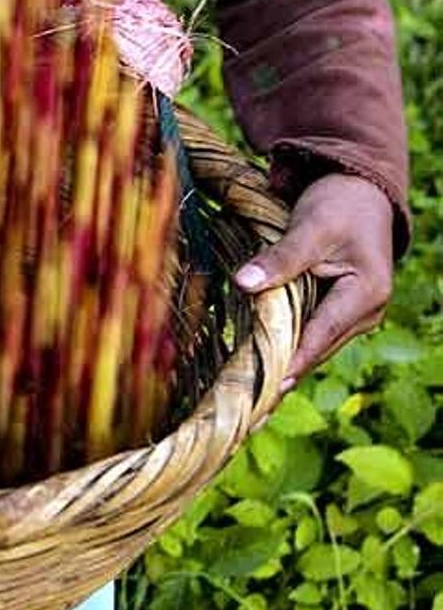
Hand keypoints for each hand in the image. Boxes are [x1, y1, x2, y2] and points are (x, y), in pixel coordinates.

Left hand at [233, 173, 394, 390]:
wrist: (358, 192)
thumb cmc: (339, 206)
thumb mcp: (311, 227)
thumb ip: (280, 258)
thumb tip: (244, 283)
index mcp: (366, 294)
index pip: (320, 334)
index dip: (291, 362)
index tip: (265, 389)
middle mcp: (364, 314)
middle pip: (314, 350)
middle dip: (281, 378)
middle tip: (246, 416)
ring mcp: (350, 318)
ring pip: (309, 348)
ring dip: (279, 372)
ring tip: (248, 410)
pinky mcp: (333, 315)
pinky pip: (306, 339)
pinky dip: (283, 354)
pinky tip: (258, 382)